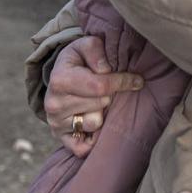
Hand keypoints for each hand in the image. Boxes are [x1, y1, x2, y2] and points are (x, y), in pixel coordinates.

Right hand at [44, 35, 143, 156]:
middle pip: (101, 103)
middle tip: (107, 88)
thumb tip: (106, 69)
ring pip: (96, 123)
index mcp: (59, 79)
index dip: (122, 82)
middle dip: (111, 94)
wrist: (59, 77)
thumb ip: (96, 50)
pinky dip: (94, 138)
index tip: (137, 80)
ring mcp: (56, 123)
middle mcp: (54, 104)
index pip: (100, 86)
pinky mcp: (60, 138)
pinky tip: (96, 123)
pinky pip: (84, 147)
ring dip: (102, 113)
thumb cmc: (78, 60)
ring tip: (97, 102)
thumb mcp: (84, 45)